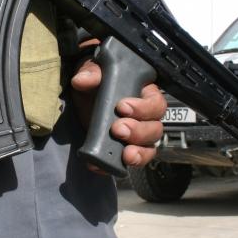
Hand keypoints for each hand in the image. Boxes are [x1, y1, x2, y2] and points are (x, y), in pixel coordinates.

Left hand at [71, 56, 166, 170]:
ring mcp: (136, 137)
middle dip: (138, 131)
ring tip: (125, 154)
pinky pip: (129, 163)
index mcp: (144, 95)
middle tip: (118, 129)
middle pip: (155, 129)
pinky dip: (118, 167)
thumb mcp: (93, 70)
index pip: (155, 103)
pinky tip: (103, 166)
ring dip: (138, 153)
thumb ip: (91, 72)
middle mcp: (145, 118)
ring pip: (148, 148)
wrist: (82, 100)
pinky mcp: (124, 151)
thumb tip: (83, 80)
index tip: (122, 107)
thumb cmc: (96, 82)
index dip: (143, 107)